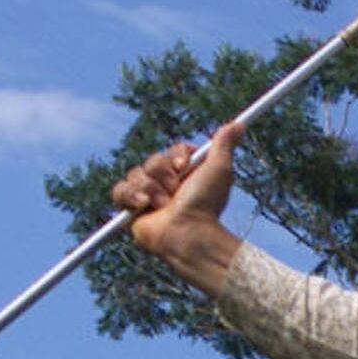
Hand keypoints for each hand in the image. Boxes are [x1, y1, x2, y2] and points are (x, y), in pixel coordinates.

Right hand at [111, 125, 242, 284]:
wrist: (189, 234)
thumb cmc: (207, 205)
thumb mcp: (219, 169)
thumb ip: (224, 144)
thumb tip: (238, 124)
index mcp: (184, 173)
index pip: (171, 152)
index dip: (174, 156)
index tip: (182, 166)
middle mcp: (165, 183)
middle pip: (152, 161)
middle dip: (162, 175)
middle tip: (175, 191)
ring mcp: (147, 195)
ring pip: (135, 174)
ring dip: (150, 189)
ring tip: (163, 205)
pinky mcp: (130, 209)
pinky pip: (119, 190)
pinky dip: (130, 196)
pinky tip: (144, 205)